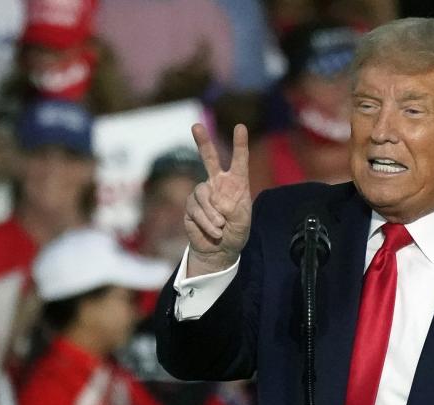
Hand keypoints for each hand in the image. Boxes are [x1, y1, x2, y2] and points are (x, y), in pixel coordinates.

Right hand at [184, 123, 251, 275]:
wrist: (220, 250)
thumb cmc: (236, 232)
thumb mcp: (242, 221)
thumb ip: (233, 209)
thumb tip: (216, 202)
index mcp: (236, 183)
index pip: (239, 161)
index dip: (239, 144)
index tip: (240, 127)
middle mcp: (218, 184)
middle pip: (209, 159)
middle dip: (202, 142)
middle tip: (196, 126)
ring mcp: (203, 194)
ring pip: (201, 193)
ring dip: (212, 212)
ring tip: (221, 226)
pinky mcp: (190, 206)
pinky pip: (195, 209)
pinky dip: (206, 221)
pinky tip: (214, 230)